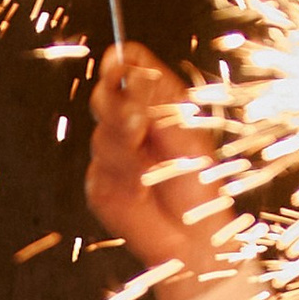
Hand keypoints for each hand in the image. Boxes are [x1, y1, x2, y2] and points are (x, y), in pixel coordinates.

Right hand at [85, 43, 219, 276]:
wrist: (193, 235)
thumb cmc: (199, 184)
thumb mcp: (186, 131)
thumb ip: (157, 100)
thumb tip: (131, 69)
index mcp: (154, 102)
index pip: (127, 67)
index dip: (118, 64)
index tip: (117, 67)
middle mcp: (129, 123)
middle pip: (103, 97)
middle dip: (117, 111)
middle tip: (139, 127)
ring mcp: (112, 155)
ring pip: (100, 137)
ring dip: (125, 154)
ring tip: (148, 173)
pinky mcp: (100, 185)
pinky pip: (99, 173)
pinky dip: (121, 181)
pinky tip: (139, 193)